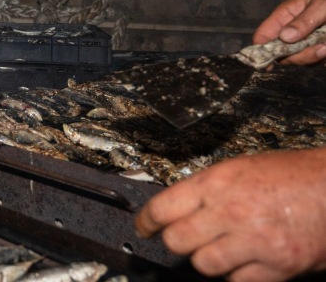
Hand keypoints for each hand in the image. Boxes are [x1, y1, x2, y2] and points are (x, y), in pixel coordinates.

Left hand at [135, 148, 325, 281]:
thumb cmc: (295, 175)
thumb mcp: (242, 168)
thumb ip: (210, 189)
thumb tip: (180, 208)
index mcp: (218, 182)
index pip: (163, 207)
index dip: (147, 222)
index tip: (144, 227)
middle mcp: (232, 211)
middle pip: (178, 240)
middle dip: (176, 242)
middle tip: (183, 240)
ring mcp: (255, 241)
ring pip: (204, 265)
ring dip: (208, 260)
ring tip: (220, 250)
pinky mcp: (278, 266)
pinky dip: (238, 276)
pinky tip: (245, 263)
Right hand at [251, 0, 325, 65]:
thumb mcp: (321, 5)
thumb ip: (304, 21)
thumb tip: (284, 38)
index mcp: (286, 15)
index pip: (264, 35)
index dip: (261, 50)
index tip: (268, 65)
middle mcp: (293, 30)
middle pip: (283, 53)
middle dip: (301, 55)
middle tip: (322, 49)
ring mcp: (307, 40)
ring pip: (302, 59)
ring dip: (316, 56)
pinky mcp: (319, 47)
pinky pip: (318, 60)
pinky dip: (324, 58)